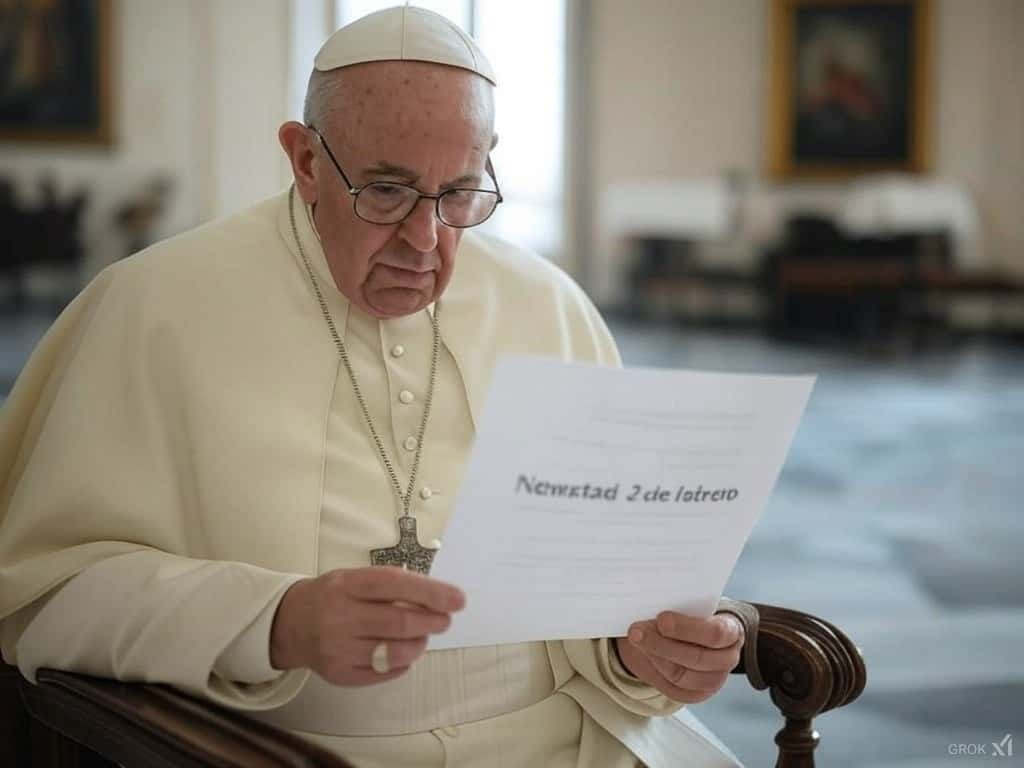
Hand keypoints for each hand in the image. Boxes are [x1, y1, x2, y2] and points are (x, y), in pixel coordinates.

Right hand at [269, 566, 464, 685]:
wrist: (290, 623)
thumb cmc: (334, 596)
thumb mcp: (355, 578)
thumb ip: (391, 585)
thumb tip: (437, 597)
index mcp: (346, 585)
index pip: (394, 585)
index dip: (430, 592)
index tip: (458, 600)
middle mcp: (340, 616)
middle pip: (399, 622)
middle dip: (432, 621)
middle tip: (445, 620)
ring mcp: (338, 649)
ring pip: (395, 651)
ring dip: (419, 643)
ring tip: (421, 636)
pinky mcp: (340, 674)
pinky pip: (384, 672)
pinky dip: (402, 663)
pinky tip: (401, 652)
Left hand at [613, 611, 742, 703]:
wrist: (688, 632)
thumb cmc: (689, 612)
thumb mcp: (687, 602)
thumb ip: (676, 601)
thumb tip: (650, 601)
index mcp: (732, 630)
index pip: (716, 633)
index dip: (687, 628)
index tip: (661, 619)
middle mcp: (728, 658)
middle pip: (697, 658)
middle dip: (662, 644)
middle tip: (636, 631)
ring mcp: (714, 679)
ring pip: (683, 676)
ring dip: (655, 656)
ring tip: (636, 639)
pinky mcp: (697, 693)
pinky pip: (675, 689)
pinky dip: (655, 672)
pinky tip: (644, 654)